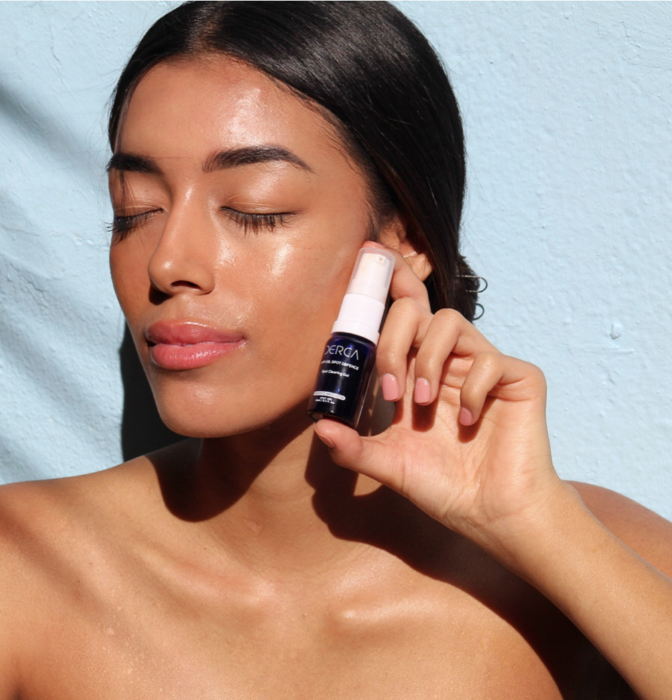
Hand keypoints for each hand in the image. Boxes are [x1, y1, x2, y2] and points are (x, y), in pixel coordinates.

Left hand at [314, 244, 566, 554]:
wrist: (494, 516)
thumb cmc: (445, 487)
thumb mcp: (390, 465)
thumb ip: (355, 447)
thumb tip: (319, 427)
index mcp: (419, 371)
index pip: (403, 316)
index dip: (392, 281)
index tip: (370, 255)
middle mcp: (449, 361)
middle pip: (418, 310)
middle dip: (393, 341)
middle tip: (390, 389)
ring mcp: (483, 367)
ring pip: (452, 323)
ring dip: (428, 360)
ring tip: (422, 403)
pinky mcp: (518, 378)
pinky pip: (490, 360)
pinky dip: (472, 389)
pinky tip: (468, 423)